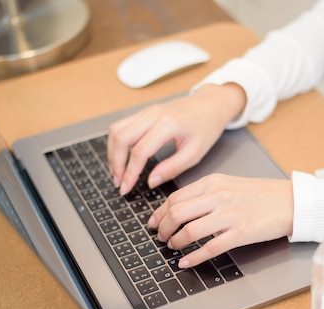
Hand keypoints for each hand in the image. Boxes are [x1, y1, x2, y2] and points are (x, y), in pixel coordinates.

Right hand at [107, 83, 246, 194]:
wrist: (210, 105)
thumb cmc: (206, 127)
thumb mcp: (194, 153)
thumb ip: (172, 168)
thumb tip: (151, 182)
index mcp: (167, 124)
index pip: (140, 152)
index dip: (130, 173)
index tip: (126, 188)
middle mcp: (152, 114)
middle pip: (120, 138)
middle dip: (115, 163)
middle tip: (119, 182)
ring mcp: (146, 111)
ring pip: (116, 130)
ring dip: (112, 152)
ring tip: (117, 172)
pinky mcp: (143, 112)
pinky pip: (121, 126)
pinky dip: (117, 143)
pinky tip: (121, 157)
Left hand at [148, 174, 293, 267]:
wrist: (291, 201)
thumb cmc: (261, 194)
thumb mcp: (229, 184)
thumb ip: (205, 193)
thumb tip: (180, 208)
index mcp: (213, 183)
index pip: (175, 198)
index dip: (159, 213)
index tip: (153, 222)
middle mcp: (218, 196)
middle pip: (177, 213)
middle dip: (163, 229)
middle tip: (160, 238)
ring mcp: (229, 215)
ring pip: (190, 231)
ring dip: (175, 243)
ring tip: (172, 248)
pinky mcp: (241, 233)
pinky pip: (210, 248)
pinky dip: (193, 257)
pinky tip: (185, 262)